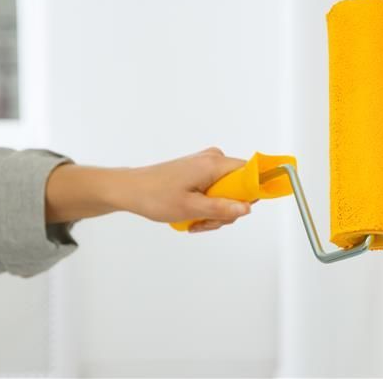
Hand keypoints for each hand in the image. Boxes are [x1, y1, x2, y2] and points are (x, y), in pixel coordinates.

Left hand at [45, 147, 252, 232]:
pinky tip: (193, 217)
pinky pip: (217, 191)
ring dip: (216, 213)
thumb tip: (247, 209)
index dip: (252, 193)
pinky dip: (208, 207)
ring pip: (228, 193)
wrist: (129, 189)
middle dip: (227, 210)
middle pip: (240, 187)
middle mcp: (214, 160)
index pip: (251, 173)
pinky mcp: (201, 172)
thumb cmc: (155, 196)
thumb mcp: (190, 208)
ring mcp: (207, 165)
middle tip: (205, 223)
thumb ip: (221, 209)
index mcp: (214, 163)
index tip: (238, 212)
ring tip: (195, 222)